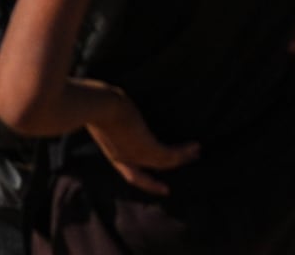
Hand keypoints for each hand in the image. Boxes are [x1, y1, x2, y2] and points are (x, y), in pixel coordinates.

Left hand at [78, 85, 197, 191]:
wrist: (99, 105)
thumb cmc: (97, 105)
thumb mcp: (104, 117)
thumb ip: (113, 121)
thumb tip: (120, 111)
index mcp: (115, 156)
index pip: (133, 176)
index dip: (149, 183)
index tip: (164, 188)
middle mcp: (128, 160)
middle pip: (154, 168)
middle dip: (173, 166)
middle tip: (189, 162)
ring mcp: (138, 155)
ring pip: (166, 162)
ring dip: (184, 158)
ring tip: (197, 153)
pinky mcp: (148, 147)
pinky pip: (171, 154)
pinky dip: (184, 151)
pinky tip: (195, 145)